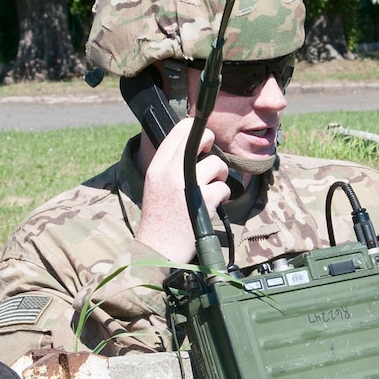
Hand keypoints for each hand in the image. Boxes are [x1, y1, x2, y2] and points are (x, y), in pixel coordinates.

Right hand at [134, 117, 231, 264]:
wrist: (157, 248)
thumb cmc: (159, 218)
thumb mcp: (155, 184)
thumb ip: (171, 164)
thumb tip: (195, 145)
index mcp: (158, 165)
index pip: (180, 129)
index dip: (197, 131)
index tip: (202, 143)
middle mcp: (171, 170)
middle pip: (201, 137)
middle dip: (212, 146)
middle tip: (209, 161)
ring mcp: (188, 185)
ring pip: (217, 164)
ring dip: (219, 176)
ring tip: (210, 190)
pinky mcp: (204, 200)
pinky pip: (223, 187)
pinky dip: (223, 196)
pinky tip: (214, 205)